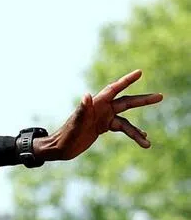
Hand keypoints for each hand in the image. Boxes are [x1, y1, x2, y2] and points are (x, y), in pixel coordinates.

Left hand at [37, 70, 162, 160]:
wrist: (60, 148)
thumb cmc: (66, 135)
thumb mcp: (75, 124)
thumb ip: (82, 110)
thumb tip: (86, 95)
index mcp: (95, 104)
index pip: (114, 89)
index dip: (126, 80)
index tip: (139, 72)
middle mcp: (101, 109)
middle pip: (126, 102)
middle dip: (143, 100)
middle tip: (160, 97)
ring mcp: (103, 117)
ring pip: (126, 121)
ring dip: (137, 131)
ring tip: (147, 142)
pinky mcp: (104, 126)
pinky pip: (122, 128)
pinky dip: (132, 134)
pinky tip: (143, 141)